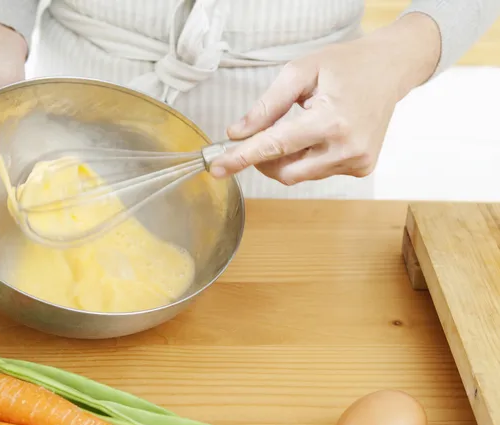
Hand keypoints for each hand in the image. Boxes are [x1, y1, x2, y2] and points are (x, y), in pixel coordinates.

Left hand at [210, 13, 440, 184]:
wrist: (390, 69)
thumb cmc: (346, 65)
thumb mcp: (300, 73)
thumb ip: (266, 106)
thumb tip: (238, 133)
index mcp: (331, 120)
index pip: (275, 146)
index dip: (242, 158)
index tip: (217, 168)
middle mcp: (346, 148)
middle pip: (285, 172)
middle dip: (264, 160)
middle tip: (260, 136)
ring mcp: (357, 162)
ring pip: (301, 175)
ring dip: (288, 158)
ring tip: (302, 125)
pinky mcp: (361, 168)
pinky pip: (318, 173)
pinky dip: (308, 159)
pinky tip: (320, 135)